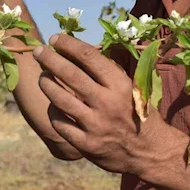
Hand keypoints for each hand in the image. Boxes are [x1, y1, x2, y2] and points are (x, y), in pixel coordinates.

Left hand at [33, 34, 184, 175]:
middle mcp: (107, 103)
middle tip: (37, 51)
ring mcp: (95, 125)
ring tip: (42, 77)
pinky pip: (60, 123)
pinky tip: (53, 104)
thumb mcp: (131, 88)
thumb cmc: (138, 113)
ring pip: (60, 99)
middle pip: (70, 75)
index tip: (55, 38)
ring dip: (46, 84)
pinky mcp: (86, 145)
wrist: (151, 152)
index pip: (90, 57)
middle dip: (50, 59)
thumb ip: (108, 71)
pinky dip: (53, 111)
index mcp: (120, 85)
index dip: (69, 45)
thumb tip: (78, 50)